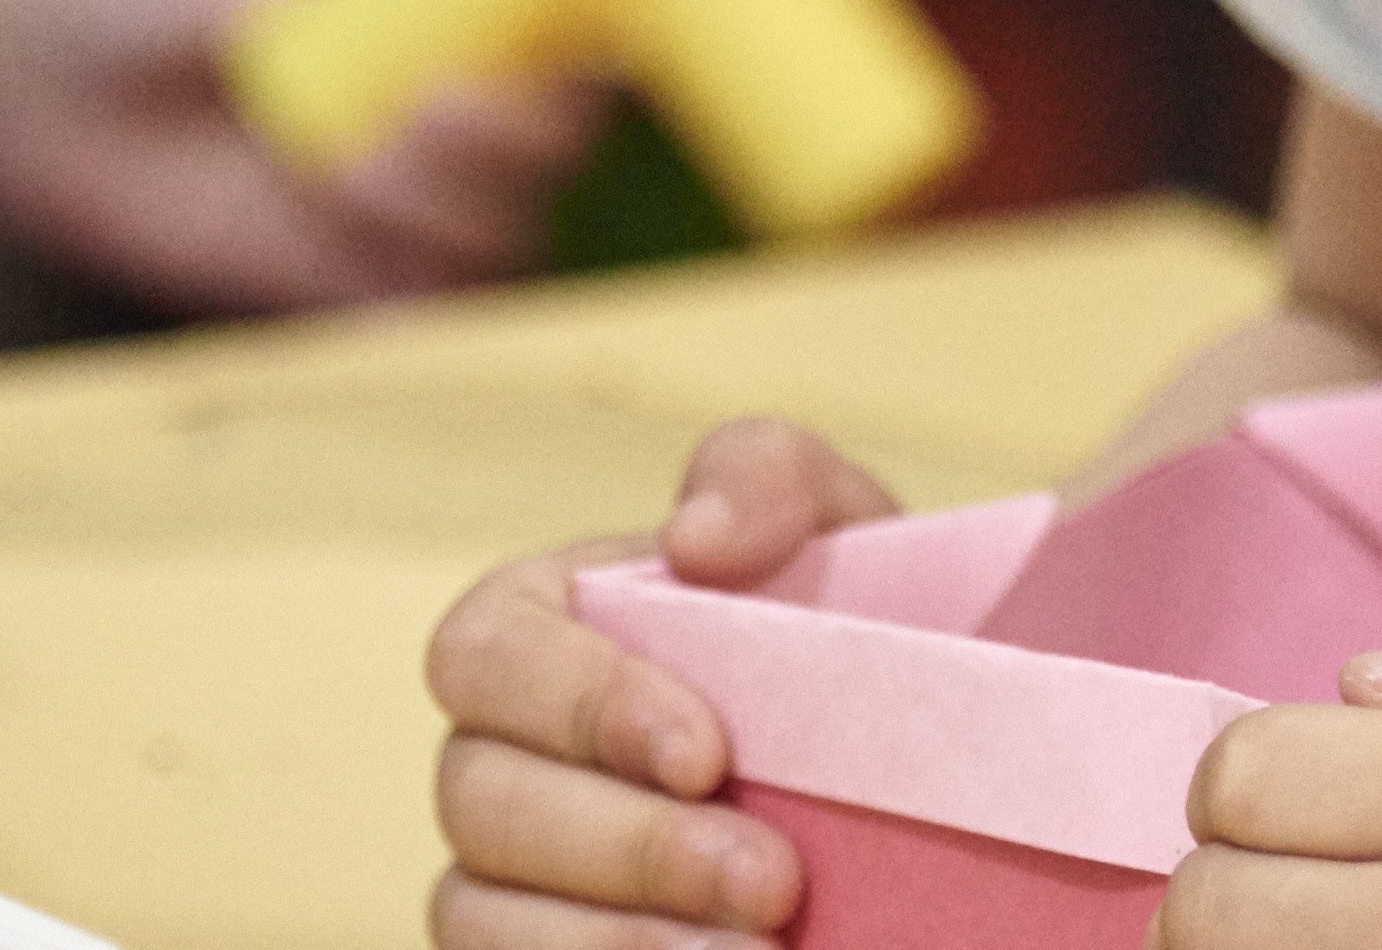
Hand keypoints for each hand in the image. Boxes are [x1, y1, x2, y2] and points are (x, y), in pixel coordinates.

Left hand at [0, 0, 602, 310]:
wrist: (15, 75)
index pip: (590, 10)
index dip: (628, 22)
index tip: (610, 29)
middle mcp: (454, 89)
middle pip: (564, 130)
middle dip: (525, 125)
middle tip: (440, 102)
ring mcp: (405, 188)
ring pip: (503, 223)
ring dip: (448, 202)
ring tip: (342, 165)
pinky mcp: (344, 276)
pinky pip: (423, 308)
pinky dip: (405, 292)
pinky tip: (342, 244)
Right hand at [429, 417, 898, 949]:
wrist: (903, 766)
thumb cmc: (838, 627)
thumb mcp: (831, 527)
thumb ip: (767, 478)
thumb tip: (695, 536)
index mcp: (534, 629)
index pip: (488, 655)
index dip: (580, 704)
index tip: (708, 755)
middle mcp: (491, 756)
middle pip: (483, 801)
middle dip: (631, 848)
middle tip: (774, 881)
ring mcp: (502, 879)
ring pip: (478, 919)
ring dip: (616, 945)